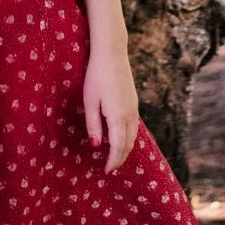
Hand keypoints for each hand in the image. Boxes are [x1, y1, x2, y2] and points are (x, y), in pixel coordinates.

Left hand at [83, 46, 139, 173]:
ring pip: (133, 136)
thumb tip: (97, 146)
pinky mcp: (134, 101)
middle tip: (110, 167)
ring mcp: (134, 107)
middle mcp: (130, 114)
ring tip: (114, 156)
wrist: (112, 53)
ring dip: (125, 148)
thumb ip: (93, 125)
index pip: (118, 147)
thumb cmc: (96, 76)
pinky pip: (133, 126)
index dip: (113, 161)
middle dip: (120, 158)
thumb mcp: (90, 101)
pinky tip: (118, 137)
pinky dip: (127, 137)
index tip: (106, 171)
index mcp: (118, 116)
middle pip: (128, 144)